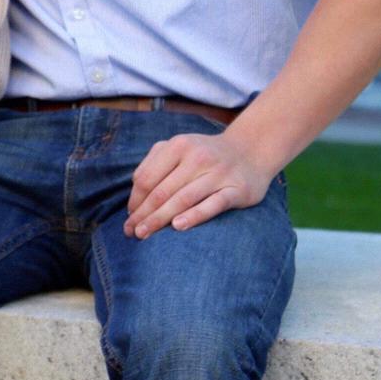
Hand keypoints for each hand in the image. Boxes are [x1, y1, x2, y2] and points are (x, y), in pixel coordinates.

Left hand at [123, 129, 274, 238]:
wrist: (251, 151)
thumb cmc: (206, 155)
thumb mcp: (179, 148)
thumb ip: (154, 163)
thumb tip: (135, 193)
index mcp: (179, 146)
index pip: (147, 178)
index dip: (135, 200)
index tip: (129, 217)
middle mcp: (198, 157)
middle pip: (162, 191)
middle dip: (143, 214)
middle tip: (131, 232)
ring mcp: (219, 173)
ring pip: (183, 199)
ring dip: (160, 219)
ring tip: (145, 234)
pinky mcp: (237, 189)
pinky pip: (213, 204)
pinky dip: (195, 216)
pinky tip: (178, 226)